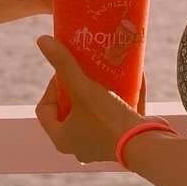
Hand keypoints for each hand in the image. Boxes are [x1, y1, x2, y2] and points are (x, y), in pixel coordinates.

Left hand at [34, 35, 150, 163]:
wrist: (144, 144)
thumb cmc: (107, 119)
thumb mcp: (83, 88)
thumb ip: (64, 64)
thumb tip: (42, 40)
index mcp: (62, 139)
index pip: (45, 109)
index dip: (51, 87)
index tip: (66, 72)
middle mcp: (78, 146)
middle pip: (69, 110)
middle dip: (76, 88)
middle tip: (85, 71)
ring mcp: (100, 145)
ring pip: (93, 113)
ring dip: (97, 93)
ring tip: (104, 74)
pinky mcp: (121, 140)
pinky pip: (114, 116)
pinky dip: (119, 99)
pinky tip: (128, 78)